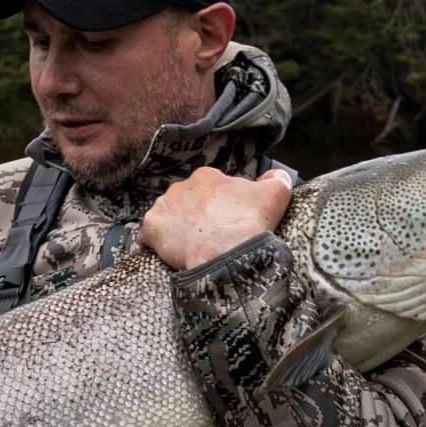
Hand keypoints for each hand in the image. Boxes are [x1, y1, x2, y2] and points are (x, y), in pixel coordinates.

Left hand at [138, 166, 292, 269]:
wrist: (226, 252)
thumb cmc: (249, 222)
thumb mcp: (275, 194)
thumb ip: (277, 179)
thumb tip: (276, 174)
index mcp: (207, 176)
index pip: (211, 189)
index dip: (220, 206)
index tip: (227, 220)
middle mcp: (181, 185)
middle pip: (188, 201)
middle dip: (197, 216)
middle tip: (210, 235)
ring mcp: (163, 206)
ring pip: (169, 216)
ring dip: (177, 227)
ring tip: (191, 245)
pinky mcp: (151, 228)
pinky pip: (149, 234)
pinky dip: (155, 242)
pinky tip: (167, 253)